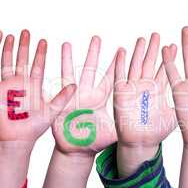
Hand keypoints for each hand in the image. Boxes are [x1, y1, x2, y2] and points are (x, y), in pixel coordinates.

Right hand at [0, 30, 75, 141]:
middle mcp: (21, 83)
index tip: (43, 40)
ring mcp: (7, 86)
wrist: (17, 139)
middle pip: (22, 60)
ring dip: (7, 50)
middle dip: (24, 45)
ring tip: (8, 36)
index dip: (40, 53)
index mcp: (34, 85)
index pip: (38, 65)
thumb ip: (62, 97)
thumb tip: (75, 85)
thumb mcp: (52, 111)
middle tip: (26, 31)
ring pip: (7, 63)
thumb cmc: (35, 127)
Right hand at [51, 36, 115, 154]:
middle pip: (91, 69)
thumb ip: (124, 124)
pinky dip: (50, 78)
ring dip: (68, 59)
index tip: (121, 49)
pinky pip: (54, 90)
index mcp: (100, 99)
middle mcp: (86, 94)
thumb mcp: (113, 133)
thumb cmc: (95, 141)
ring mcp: (72, 97)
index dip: (116, 65)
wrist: (77, 150)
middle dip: (93, 53)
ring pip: (70, 73)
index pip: (110, 78)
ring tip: (67, 44)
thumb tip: (143, 121)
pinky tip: (44, 70)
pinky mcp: (59, 105)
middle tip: (96, 37)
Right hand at [114, 33, 175, 146]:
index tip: (175, 44)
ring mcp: (134, 88)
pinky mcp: (122, 93)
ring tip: (142, 39)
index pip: (166, 69)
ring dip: (138, 52)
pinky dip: (120, 63)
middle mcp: (146, 86)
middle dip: (154, 49)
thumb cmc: (157, 132)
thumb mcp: (175, 115)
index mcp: (160, 90)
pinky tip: (122, 51)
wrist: (140, 143)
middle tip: (157, 34)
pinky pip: (120, 75)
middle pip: (151, 63)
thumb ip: (185, 103)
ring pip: (136, 65)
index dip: (169, 57)